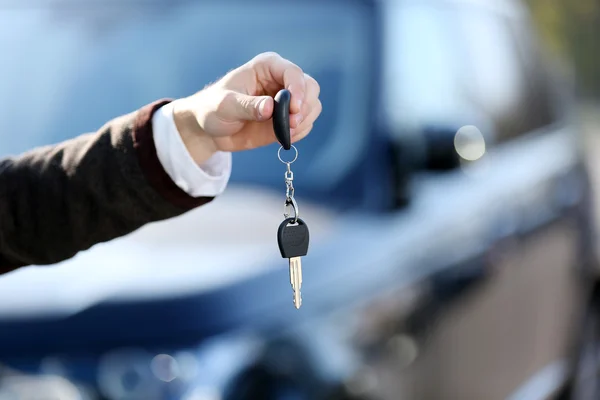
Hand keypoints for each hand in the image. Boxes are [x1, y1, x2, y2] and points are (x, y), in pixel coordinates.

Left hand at [171, 52, 321, 164]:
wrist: (211, 130)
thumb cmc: (213, 109)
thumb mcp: (225, 106)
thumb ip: (247, 106)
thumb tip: (269, 108)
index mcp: (267, 67)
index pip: (293, 73)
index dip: (298, 90)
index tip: (294, 110)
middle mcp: (282, 80)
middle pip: (311, 87)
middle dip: (305, 107)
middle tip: (292, 124)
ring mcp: (287, 100)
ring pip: (312, 106)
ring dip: (304, 121)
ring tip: (285, 132)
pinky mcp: (288, 119)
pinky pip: (305, 124)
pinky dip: (299, 133)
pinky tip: (283, 137)